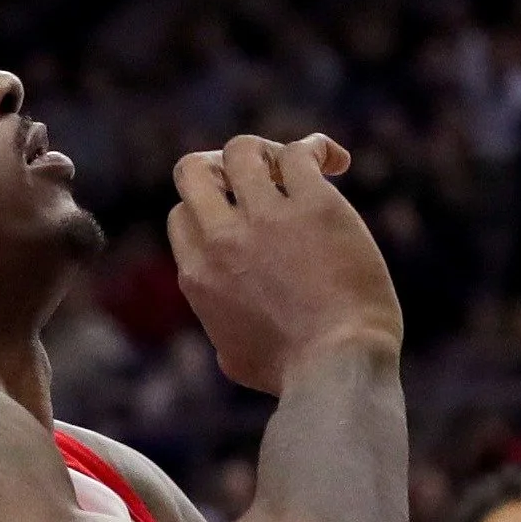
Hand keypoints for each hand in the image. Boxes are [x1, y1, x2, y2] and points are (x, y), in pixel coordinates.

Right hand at [169, 134, 400, 391]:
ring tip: (300, 168)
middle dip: (222, 166)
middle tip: (261, 181)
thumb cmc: (295, 372)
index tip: (244, 218)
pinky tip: (337, 164)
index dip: (211, 209)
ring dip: (268, 152)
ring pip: (243, 149)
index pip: (182, 214)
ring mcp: (264, 217)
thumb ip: (223, 331)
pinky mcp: (313, 205)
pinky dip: (317, 149)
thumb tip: (225, 337)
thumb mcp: (235, 358)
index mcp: (197, 274)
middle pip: (194, 170)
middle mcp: (220, 239)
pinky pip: (300, 152)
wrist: (337, 366)